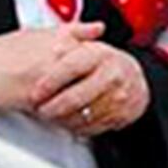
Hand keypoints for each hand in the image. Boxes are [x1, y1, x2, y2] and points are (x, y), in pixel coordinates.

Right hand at [0, 21, 104, 111]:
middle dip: (98, 96)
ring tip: (81, 115)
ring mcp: (47, 79)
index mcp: (61, 41)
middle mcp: (57, 57)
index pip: (99, 60)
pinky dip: (64, 121)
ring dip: (83, 110)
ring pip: (78, 100)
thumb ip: (72, 31)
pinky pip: (59, 115)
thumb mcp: (37, 32)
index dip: (104, 75)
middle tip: (100, 104)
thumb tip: (98, 28)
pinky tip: (64, 122)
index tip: (106, 83)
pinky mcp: (34, 98)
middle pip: (93, 82)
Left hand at [33, 41, 148, 136]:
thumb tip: (55, 45)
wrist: (133, 77)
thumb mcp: (86, 45)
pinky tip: (67, 121)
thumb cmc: (102, 62)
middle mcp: (111, 75)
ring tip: (50, 116)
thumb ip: (68, 40)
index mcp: (99, 55)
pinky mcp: (123, 115)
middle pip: (76, 98)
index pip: (70, 68)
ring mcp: (119, 97)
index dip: (50, 82)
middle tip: (39, 110)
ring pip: (84, 116)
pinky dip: (77, 127)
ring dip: (62, 119)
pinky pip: (94, 127)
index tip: (34, 92)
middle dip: (53, 107)